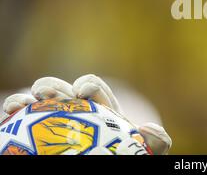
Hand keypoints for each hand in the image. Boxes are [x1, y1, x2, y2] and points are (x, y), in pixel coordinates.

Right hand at [2, 74, 171, 154]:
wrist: (100, 158)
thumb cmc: (122, 154)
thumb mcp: (142, 150)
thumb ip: (156, 141)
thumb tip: (148, 129)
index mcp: (100, 108)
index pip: (93, 88)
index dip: (89, 85)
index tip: (82, 92)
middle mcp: (75, 111)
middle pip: (61, 91)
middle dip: (53, 86)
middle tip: (46, 93)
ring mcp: (53, 121)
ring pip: (38, 102)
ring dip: (29, 98)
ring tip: (23, 103)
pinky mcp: (37, 133)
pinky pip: (22, 118)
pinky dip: (15, 109)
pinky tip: (11, 110)